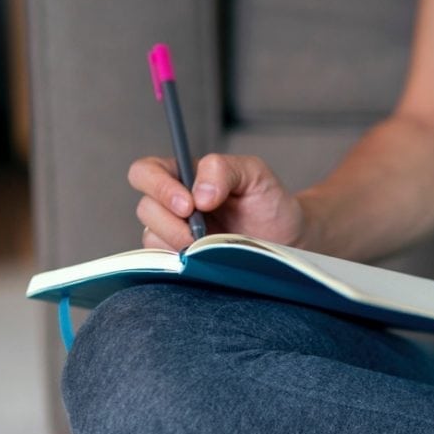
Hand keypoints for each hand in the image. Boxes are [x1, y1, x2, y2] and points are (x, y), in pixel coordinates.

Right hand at [128, 153, 303, 249]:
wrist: (287, 240)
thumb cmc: (269, 203)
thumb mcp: (254, 173)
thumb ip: (223, 169)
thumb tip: (199, 194)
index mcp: (184, 175)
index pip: (146, 172)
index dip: (158, 186)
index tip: (188, 205)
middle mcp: (173, 204)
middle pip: (146, 208)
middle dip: (171, 222)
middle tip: (201, 233)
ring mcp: (174, 234)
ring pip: (151, 239)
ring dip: (179, 244)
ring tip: (211, 247)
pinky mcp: (180, 260)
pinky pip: (164, 264)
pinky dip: (182, 263)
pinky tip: (205, 261)